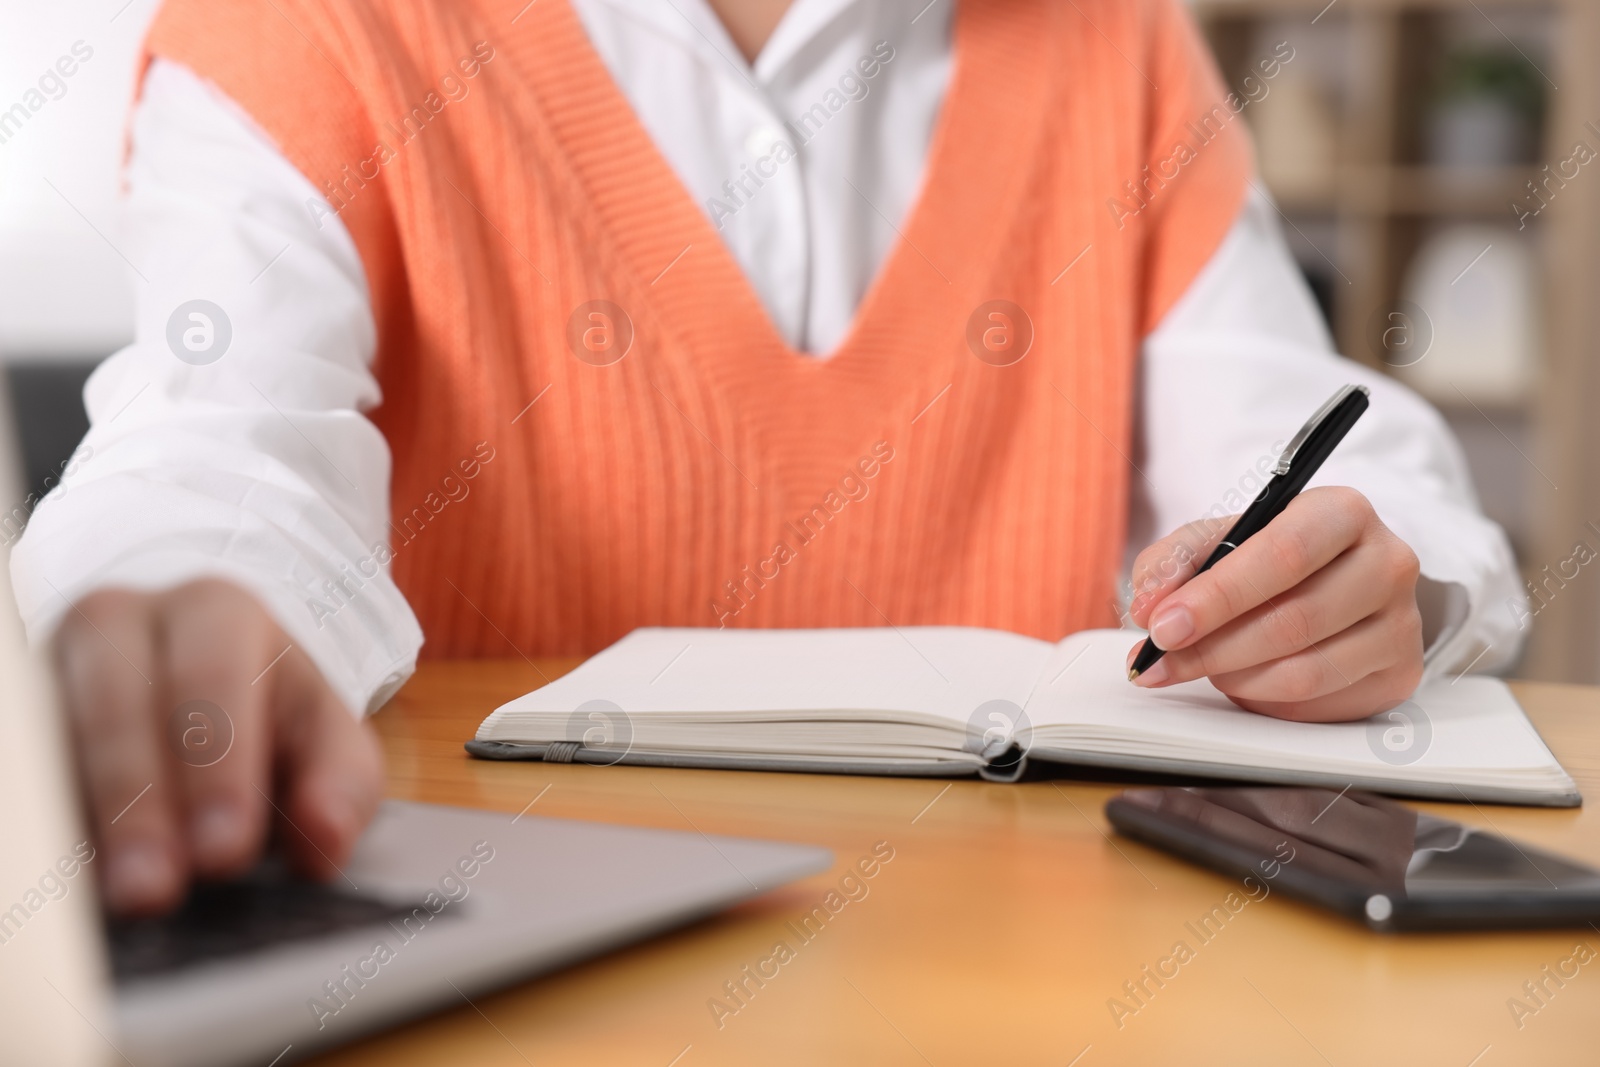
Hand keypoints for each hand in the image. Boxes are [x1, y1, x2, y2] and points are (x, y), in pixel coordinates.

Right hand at [53, 580, 382, 914]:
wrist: (205, 696)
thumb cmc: (271, 719)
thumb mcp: (326, 742)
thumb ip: (341, 784)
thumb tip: (325, 837)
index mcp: (216, 611)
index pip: (212, 673)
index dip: (217, 765)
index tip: (224, 850)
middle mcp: (122, 620)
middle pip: (117, 698)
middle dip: (138, 799)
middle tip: (154, 888)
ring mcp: (53, 662)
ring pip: (53, 732)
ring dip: (81, 817)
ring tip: (108, 895)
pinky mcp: (19, 712)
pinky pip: (20, 763)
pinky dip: (43, 820)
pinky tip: (68, 872)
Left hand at [1125, 487, 1423, 721]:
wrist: (1329, 580)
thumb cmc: (1268, 557)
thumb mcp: (1216, 540)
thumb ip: (1174, 563)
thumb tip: (1149, 606)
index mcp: (1342, 512)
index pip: (1282, 556)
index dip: (1217, 597)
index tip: (1162, 626)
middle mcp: (1387, 564)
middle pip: (1293, 621)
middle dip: (1211, 648)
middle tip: (1160, 661)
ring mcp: (1403, 624)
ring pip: (1305, 672)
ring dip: (1234, 678)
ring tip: (1201, 667)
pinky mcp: (1399, 674)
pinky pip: (1318, 704)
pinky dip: (1264, 699)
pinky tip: (1243, 680)